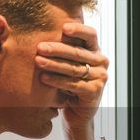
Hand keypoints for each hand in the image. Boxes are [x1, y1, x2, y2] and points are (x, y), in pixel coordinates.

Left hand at [36, 20, 108, 137]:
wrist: (76, 112)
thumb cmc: (69, 84)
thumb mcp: (68, 64)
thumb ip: (63, 50)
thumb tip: (40, 31)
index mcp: (96, 51)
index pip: (90, 35)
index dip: (78, 30)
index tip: (63, 27)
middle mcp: (101, 62)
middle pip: (78, 52)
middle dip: (57, 49)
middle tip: (40, 47)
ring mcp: (100, 77)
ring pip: (74, 68)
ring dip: (54, 64)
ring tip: (37, 61)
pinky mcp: (95, 91)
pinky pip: (73, 84)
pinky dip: (57, 81)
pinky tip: (44, 78)